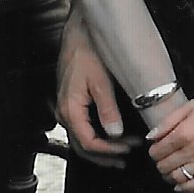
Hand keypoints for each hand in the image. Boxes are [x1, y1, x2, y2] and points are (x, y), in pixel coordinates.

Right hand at [57, 15, 133, 166]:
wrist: (79, 33)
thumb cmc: (89, 52)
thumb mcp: (101, 81)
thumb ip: (108, 109)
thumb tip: (115, 134)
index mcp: (70, 109)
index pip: (88, 142)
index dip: (109, 150)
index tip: (128, 149)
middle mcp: (65, 112)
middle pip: (82, 146)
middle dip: (104, 156)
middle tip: (125, 160)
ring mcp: (66, 108)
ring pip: (80, 139)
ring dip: (100, 149)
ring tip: (121, 153)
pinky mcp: (71, 102)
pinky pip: (81, 127)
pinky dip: (95, 137)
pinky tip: (110, 137)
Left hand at [148, 82, 193, 192]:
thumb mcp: (191, 105)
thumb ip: (168, 122)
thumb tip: (151, 137)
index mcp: (184, 133)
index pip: (156, 152)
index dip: (153, 151)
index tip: (157, 148)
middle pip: (164, 167)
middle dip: (159, 163)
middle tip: (164, 158)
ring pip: (178, 178)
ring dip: (170, 175)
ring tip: (171, 169)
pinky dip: (186, 186)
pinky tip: (182, 183)